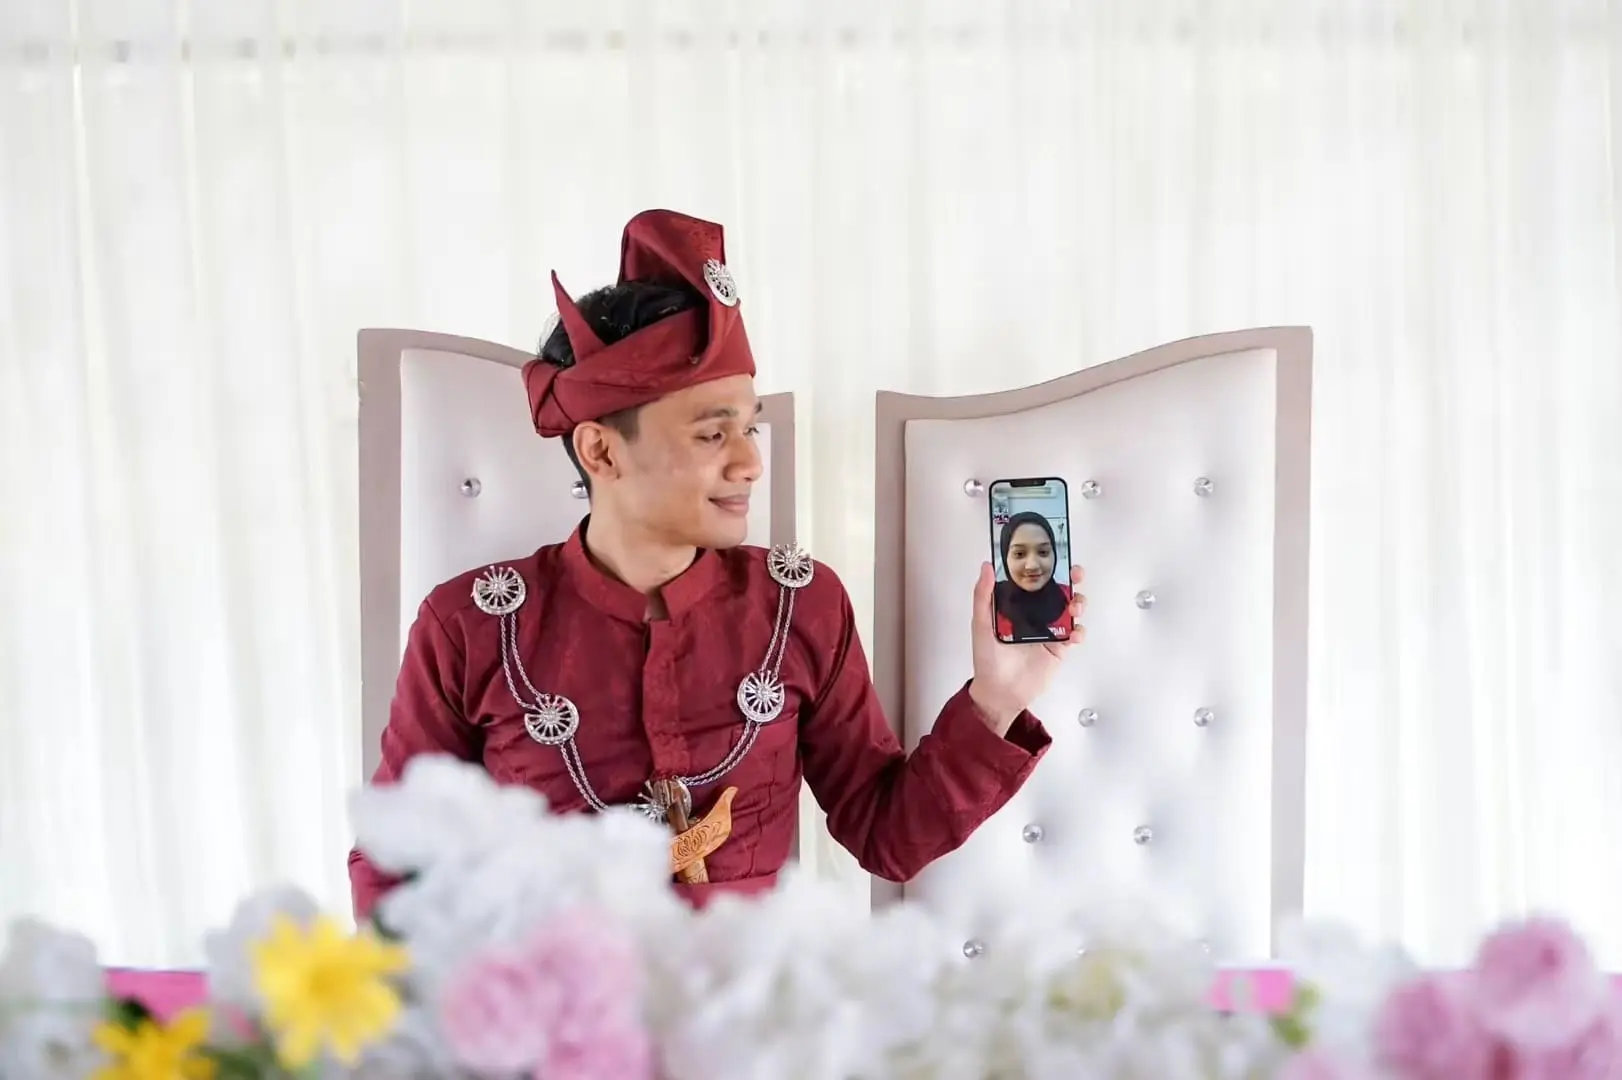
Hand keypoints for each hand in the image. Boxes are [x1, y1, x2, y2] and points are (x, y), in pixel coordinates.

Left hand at [967, 563, 1086, 735]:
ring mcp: (1049, 630)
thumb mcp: (981, 624)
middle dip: (1070, 580)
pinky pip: (1075, 635)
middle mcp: (1035, 614)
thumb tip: (986, 565)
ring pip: (1070, 609)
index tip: (1055, 554)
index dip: (1046, 565)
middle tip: (1075, 575)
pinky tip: (1074, 634)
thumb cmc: (987, 658)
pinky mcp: (1059, 648)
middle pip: (1058, 590)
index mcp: (1017, 604)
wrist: (1000, 692)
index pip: (1034, 579)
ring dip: (1078, 603)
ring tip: (1075, 607)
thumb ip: (983, 595)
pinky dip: (1079, 632)